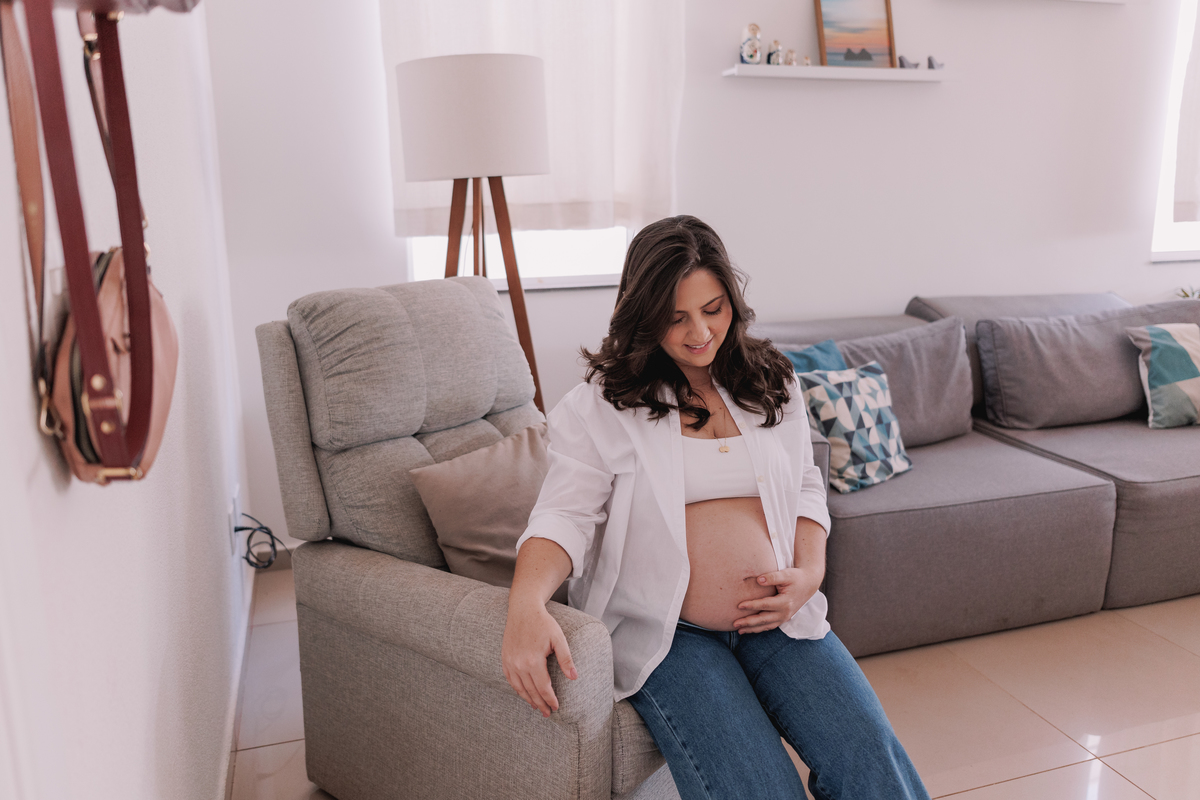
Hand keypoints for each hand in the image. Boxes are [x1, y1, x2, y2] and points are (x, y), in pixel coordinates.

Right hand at [501, 600, 577, 717]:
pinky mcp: (505, 659)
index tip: (556, 708)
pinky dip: (517, 690)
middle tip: (548, 713)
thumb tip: (574, 677)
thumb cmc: (543, 623)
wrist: (523, 610)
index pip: (543, 687)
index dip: (550, 699)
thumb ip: (566, 658)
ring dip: (529, 700)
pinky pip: (510, 680)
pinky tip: (524, 694)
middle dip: (541, 704)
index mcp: (533, 661)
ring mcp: (510, 662)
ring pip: (519, 688)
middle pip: (531, 691)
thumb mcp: (559, 638)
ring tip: (537, 707)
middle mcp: (519, 665)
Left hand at [732, 567, 823, 633]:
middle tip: (735, 623)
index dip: (752, 605)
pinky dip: (759, 628)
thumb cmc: (796, 577)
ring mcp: (785, 617)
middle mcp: (785, 613)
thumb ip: (772, 577)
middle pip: (764, 620)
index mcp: (785, 602)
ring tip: (739, 630)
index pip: (765, 605)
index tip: (739, 605)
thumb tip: (758, 580)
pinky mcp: (783, 618)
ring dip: (752, 629)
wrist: (809, 584)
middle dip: (749, 622)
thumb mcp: (786, 574)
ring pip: (766, 626)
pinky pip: (769, 626)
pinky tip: (749, 629)